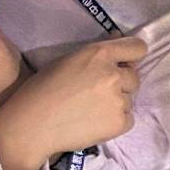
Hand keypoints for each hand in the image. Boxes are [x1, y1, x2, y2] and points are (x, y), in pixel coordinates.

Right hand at [0, 35, 147, 169]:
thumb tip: (120, 44)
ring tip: (90, 110)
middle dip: (121, 84)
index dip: (132, 56)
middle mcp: (113, 74)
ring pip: (129, 100)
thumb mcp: (69, 61)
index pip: (138, 48)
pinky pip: (127, 119)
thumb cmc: (43, 89)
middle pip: (134, 77)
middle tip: (96, 93)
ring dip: (116, 104)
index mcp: (99, 54)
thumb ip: (97, 55)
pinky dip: (115, 122)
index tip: (125, 63)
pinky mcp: (120, 123)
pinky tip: (93, 123)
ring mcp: (119, 100)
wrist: (32, 125)